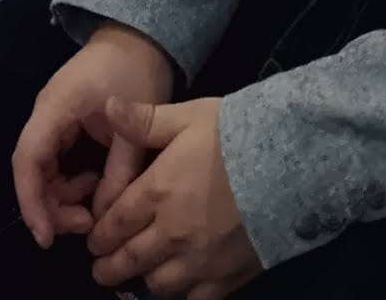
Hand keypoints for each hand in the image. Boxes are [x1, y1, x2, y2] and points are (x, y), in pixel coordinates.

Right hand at [11, 25, 176, 249]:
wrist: (139, 42)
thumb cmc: (137, 74)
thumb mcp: (134, 128)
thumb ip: (120, 172)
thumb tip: (106, 216)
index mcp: (55, 109)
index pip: (28, 160)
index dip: (32, 202)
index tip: (46, 237)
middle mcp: (45, 117)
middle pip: (34, 172)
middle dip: (55, 206)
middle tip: (90, 225)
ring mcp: (52, 123)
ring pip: (45, 173)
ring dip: (66, 198)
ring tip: (99, 206)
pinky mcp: (64, 129)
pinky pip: (58, 165)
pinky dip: (75, 184)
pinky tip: (99, 186)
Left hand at [81, 94, 257, 294]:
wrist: (292, 164)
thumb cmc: (236, 136)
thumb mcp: (188, 117)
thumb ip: (144, 120)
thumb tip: (106, 106)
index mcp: (157, 192)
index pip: (115, 223)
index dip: (100, 235)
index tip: (93, 241)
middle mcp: (172, 232)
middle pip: (130, 259)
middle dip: (110, 266)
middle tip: (102, 269)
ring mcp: (200, 260)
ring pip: (159, 284)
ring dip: (145, 280)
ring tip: (141, 277)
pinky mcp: (228, 276)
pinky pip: (197, 299)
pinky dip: (185, 296)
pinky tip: (182, 288)